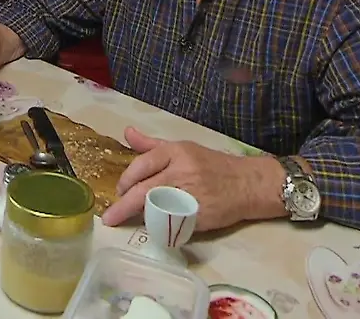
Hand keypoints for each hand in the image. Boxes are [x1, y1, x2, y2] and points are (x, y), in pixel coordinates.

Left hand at [101, 127, 280, 231]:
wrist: (249, 184)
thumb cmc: (213, 165)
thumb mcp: (183, 148)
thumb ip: (152, 144)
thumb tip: (127, 132)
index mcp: (176, 152)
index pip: (142, 165)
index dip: (126, 180)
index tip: (119, 190)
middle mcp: (182, 171)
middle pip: (144, 190)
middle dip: (123, 205)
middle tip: (111, 216)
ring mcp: (191, 195)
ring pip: (155, 207)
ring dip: (140, 215)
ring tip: (130, 220)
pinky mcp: (199, 216)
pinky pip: (171, 222)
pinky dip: (160, 225)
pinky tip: (155, 226)